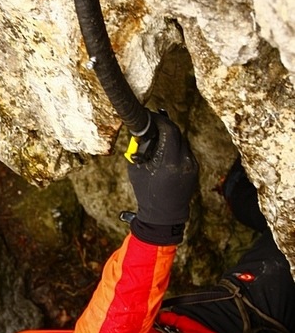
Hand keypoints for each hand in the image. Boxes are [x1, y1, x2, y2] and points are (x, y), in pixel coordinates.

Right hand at [127, 112, 197, 243]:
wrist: (164, 215)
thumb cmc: (146, 193)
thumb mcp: (137, 169)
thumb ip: (141, 149)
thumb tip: (142, 132)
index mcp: (169, 162)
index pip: (169, 130)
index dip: (159, 120)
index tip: (150, 117)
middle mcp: (185, 162)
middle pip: (177, 133)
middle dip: (164, 126)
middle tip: (153, 124)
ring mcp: (192, 166)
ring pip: (182, 141)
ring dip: (170, 137)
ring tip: (157, 139)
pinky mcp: (195, 169)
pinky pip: (185, 152)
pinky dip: (175, 148)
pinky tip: (165, 152)